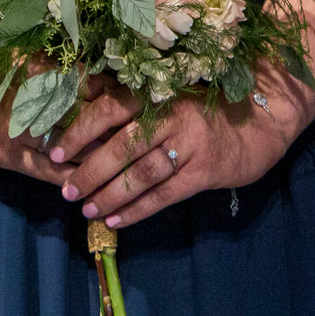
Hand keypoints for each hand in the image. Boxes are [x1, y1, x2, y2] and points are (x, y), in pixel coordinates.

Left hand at [54, 86, 307, 232]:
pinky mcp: (205, 172)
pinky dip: (137, 210)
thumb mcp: (167, 99)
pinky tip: (116, 220)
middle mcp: (173, 116)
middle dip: (90, 171)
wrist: (260, 124)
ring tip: (86, 209)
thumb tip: (78, 113)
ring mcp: (191, 145)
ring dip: (110, 194)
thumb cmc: (201, 111)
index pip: (110, 108)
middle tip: (67, 190)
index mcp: (157, 94)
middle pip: (122, 146)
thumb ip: (128, 105)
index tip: (55, 151)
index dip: (80, 131)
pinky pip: (164, 195)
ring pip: (141, 174)